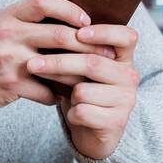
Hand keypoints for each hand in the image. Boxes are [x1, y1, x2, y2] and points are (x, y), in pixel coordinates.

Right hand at [0, 0, 114, 115]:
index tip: (87, 20)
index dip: (70, 9)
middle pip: (58, 35)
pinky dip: (57, 95)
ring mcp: (9, 60)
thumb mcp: (4, 25)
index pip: (45, 2)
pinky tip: (63, 95)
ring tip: (92, 75)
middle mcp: (9, 34)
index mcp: (10, 15)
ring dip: (78, 72)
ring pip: (57, 65)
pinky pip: (45, 91)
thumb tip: (75, 18)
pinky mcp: (10, 85)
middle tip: (105, 52)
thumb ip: (32, 20)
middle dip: (87, 45)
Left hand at [26, 24, 139, 159]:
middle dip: (59, 62)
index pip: (126, 37)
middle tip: (33, 64)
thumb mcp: (83, 69)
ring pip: (83, 91)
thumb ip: (78, 51)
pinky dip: (71, 114)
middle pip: (93, 63)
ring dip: (64, 93)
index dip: (104, 32)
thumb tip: (50, 30)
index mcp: (124, 58)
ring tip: (63, 95)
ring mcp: (125, 100)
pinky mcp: (116, 122)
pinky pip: (82, 112)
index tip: (78, 33)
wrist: (93, 132)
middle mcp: (130, 77)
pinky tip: (74, 114)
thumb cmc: (85, 92)